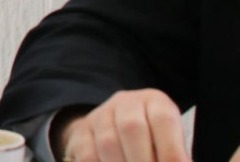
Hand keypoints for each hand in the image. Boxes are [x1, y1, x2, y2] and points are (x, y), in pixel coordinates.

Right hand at [54, 89, 187, 161]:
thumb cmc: (155, 142)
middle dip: (144, 161)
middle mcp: (126, 103)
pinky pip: (88, 154)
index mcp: (155, 102)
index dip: (171, 151)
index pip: (163, 119)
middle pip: (131, 128)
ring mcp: (100, 115)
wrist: (117, 129)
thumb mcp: (171, 143)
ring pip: (107, 142)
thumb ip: (175, 157)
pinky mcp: (81, 131)